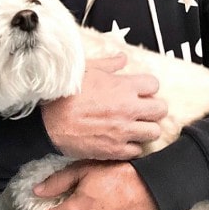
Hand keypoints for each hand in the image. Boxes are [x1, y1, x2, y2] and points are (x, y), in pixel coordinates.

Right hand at [41, 54, 167, 159]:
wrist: (47, 123)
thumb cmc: (64, 95)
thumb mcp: (85, 70)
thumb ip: (108, 64)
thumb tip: (123, 58)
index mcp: (123, 86)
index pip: (154, 85)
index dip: (147, 88)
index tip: (139, 92)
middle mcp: (128, 108)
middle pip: (161, 109)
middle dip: (153, 109)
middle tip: (141, 110)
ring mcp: (124, 131)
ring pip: (154, 132)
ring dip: (145, 129)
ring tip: (134, 127)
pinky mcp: (116, 149)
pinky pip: (137, 150)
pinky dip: (132, 146)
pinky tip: (121, 141)